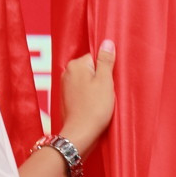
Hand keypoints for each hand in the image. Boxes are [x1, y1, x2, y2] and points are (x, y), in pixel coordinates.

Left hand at [59, 39, 116, 154]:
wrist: (80, 134)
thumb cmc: (94, 109)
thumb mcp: (106, 82)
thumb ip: (106, 60)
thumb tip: (107, 42)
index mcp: (76, 65)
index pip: (96, 58)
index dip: (106, 70)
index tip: (110, 82)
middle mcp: (67, 73)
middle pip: (91, 69)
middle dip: (101, 79)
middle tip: (106, 93)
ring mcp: (65, 86)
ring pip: (87, 81)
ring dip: (95, 89)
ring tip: (100, 101)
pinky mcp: (66, 99)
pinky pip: (82, 92)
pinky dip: (89, 97)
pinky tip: (93, 107)